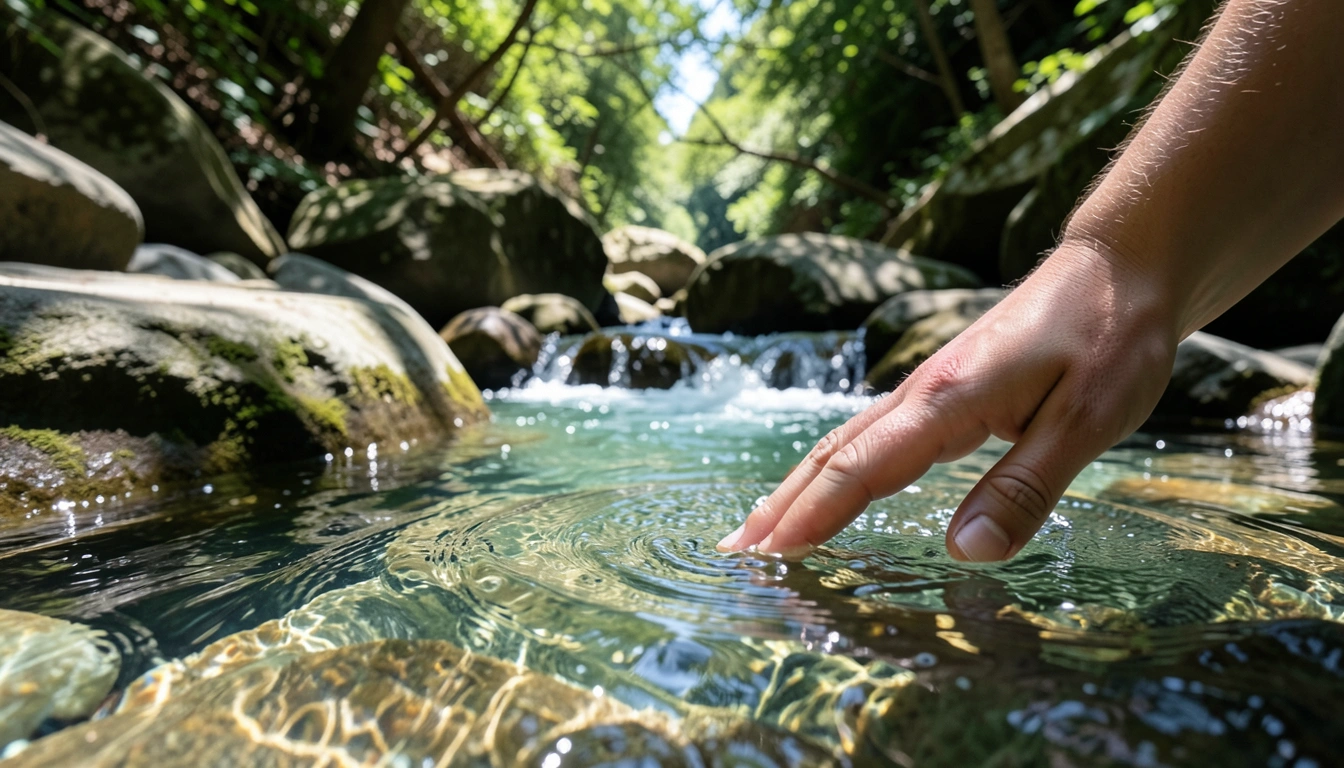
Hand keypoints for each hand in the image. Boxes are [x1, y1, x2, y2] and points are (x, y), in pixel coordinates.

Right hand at [717, 244, 1178, 561]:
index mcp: (947, 400)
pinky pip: (871, 436)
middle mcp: (922, 392)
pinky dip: (834, 469)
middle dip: (781, 505)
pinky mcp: (944, 390)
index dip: (813, 515)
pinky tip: (830, 485)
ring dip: (797, 488)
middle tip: (733, 552)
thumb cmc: (1112, 338)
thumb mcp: (1088, 420)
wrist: (1121, 264)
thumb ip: (1025, 488)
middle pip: (834, 454)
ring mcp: (928, 388)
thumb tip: (964, 552)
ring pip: (845, 442)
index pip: (862, 467)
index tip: (768, 557)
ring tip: (760, 529)